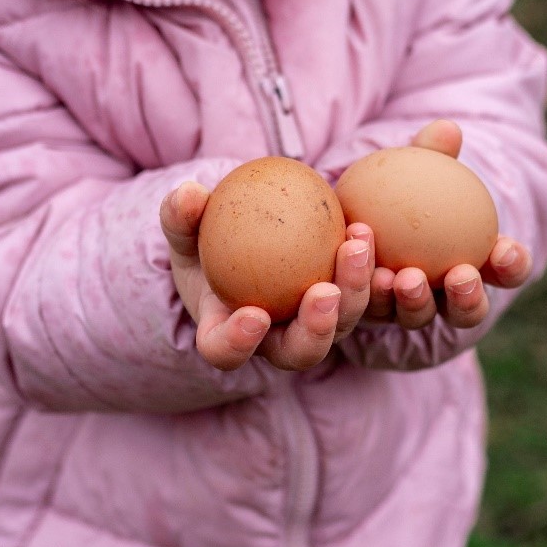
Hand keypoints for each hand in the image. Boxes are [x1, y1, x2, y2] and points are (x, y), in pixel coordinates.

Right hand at [160, 181, 373, 371]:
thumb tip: (188, 194)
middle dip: (317, 329)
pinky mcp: (341, 302)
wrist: (241, 237)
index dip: (239, 343)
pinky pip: (360, 290)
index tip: (254, 315)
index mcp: (226, 333)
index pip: (226, 352)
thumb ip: (181, 215)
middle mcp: (275, 340)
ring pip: (340, 323)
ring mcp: (313, 325)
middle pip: (300, 352)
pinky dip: (365, 265)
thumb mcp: (184, 225)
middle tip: (326, 292)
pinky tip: (363, 229)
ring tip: (355, 247)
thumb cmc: (203, 237)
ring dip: (354, 290)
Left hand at [362, 120, 532, 329]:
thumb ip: (433, 153)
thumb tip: (447, 128)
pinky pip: (371, 307)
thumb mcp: (417, 166)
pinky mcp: (370, 312)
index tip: (505, 249)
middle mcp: (447, 297)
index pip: (508, 270)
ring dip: (415, 301)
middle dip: (469, 300)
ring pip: (419, 316)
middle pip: (468, 311)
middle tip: (460, 275)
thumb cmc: (404, 184)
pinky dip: (368, 289)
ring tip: (404, 278)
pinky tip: (363, 269)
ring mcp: (409, 309)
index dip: (514, 266)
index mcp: (478, 264)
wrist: (354, 207)